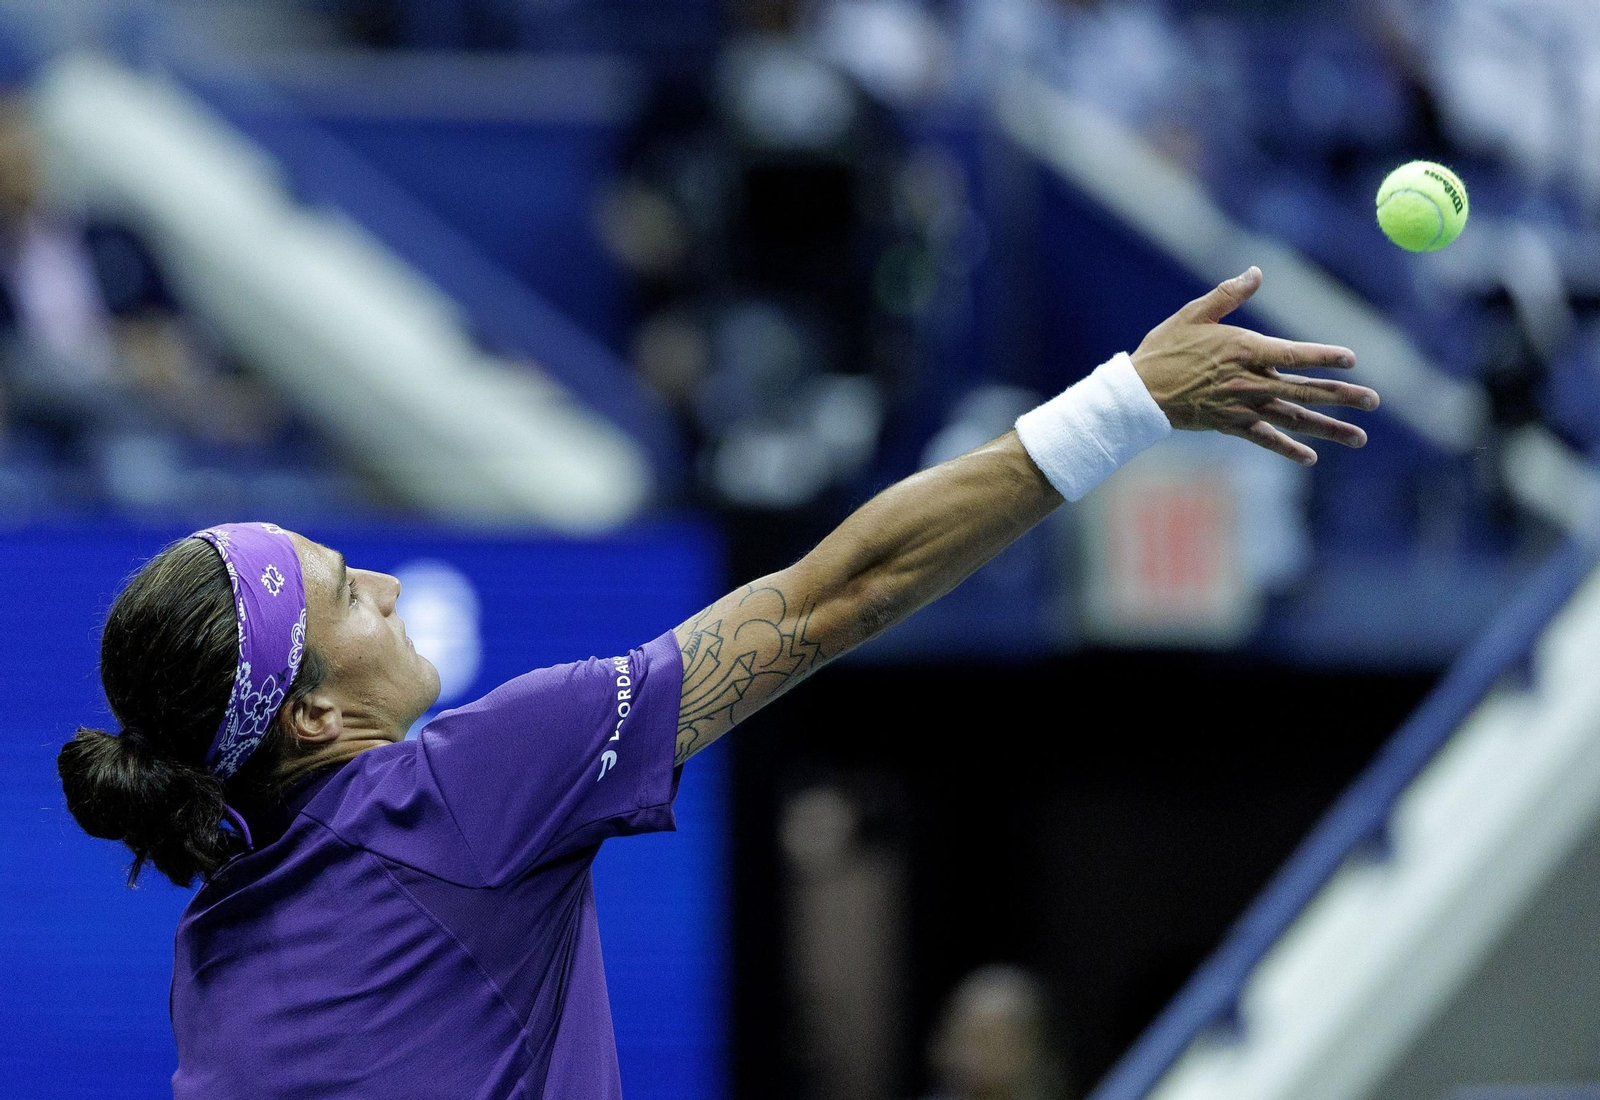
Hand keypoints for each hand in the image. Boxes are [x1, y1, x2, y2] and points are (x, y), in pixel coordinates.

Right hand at [1131, 267, 1377, 464]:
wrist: (1138, 393)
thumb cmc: (1164, 350)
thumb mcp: (1194, 314)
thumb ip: (1228, 294)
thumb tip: (1255, 272)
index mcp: (1245, 350)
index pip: (1295, 354)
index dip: (1325, 357)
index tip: (1353, 359)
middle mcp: (1251, 382)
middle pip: (1306, 390)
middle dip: (1343, 397)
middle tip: (1374, 402)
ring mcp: (1243, 407)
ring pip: (1294, 419)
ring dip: (1329, 429)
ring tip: (1360, 437)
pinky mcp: (1230, 425)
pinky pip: (1265, 438)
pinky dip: (1287, 449)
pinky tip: (1310, 457)